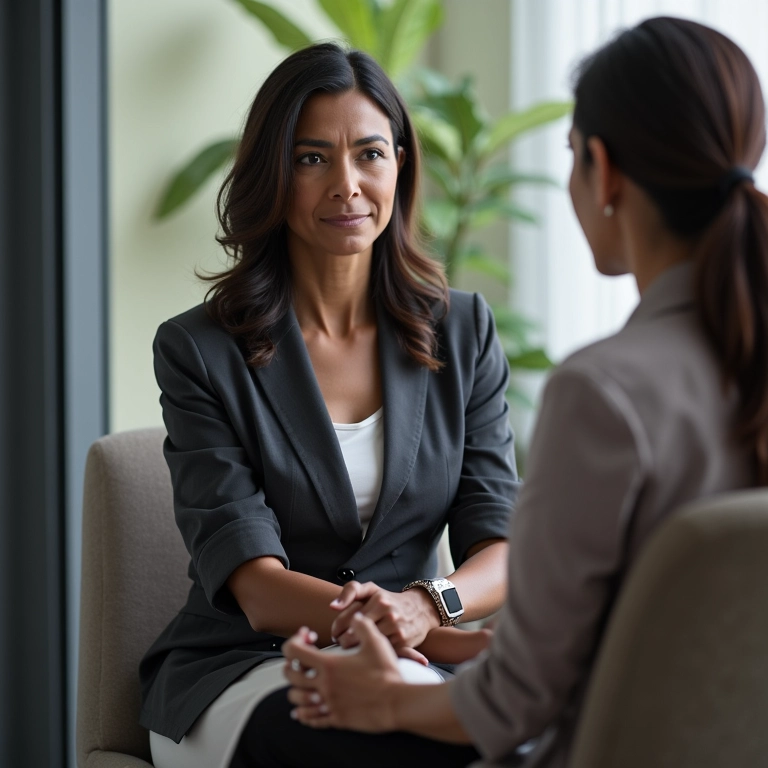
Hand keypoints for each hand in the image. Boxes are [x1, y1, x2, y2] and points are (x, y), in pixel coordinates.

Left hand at [284, 614, 404, 730]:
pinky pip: (310, 719)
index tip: (308, 637)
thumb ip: (362, 625)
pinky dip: (303, 714)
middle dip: (291, 664)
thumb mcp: (376, 642)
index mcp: (329, 665)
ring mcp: (328, 703)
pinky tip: (304, 710)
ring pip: (296, 698)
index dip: (296, 640)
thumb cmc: (387, 673)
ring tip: (303, 684)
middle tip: (302, 660)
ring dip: (296, 689)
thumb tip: (355, 617)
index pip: (294, 651)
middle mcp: (324, 685)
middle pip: (290, 675)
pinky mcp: (336, 719)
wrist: (397, 702)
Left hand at [330, 581, 440, 650]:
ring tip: (352, 648)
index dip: (336, 629)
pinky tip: (367, 654)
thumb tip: (333, 607)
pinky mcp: (403, 644)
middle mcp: (388, 613)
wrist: (420, 610)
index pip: (347, 619)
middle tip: (341, 644)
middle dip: (343, 642)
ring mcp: (397, 629)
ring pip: (365, 647)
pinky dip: (370, 656)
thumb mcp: (371, 589)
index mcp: (378, 599)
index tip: (335, 633)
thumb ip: (350, 591)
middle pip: (354, 635)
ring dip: (355, 651)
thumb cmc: (388, 600)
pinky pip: (379, 654)